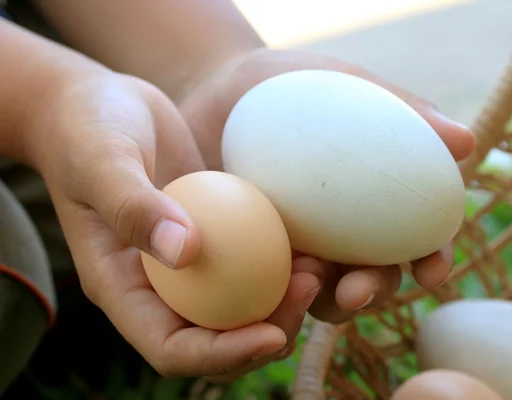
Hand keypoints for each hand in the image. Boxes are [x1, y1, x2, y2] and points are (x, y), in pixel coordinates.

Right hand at [27, 72, 318, 380]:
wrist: (102, 103)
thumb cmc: (87, 128)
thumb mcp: (101, 160)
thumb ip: (134, 207)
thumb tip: (186, 254)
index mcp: (122, 289)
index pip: (171, 349)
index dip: (222, 356)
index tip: (271, 334)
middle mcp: (159, 285)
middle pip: (217, 337)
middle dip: (268, 332)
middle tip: (308, 290)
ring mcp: (188, 260)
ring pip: (241, 303)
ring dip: (283, 300)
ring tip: (317, 269)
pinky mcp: (214, 232)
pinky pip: (251, 257)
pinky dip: (281, 259)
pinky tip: (311, 240)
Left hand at [178, 48, 474, 325]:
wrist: (217, 89)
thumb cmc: (290, 82)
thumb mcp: (346, 83)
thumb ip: (403, 110)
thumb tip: (467, 142)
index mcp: (377, 200)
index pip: (418, 237)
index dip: (433, 260)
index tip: (432, 270)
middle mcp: (343, 232)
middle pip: (372, 277)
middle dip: (373, 292)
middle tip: (356, 290)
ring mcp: (299, 246)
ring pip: (322, 293)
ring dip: (322, 300)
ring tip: (304, 280)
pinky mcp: (255, 255)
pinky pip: (267, 285)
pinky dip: (273, 291)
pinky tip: (264, 278)